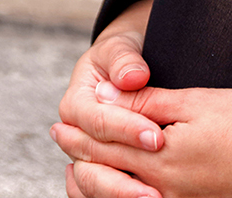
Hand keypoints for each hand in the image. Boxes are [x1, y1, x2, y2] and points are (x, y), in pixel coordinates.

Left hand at [52, 81, 231, 197]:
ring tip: (80, 162)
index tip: (63, 117)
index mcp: (160, 158)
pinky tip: (123, 183)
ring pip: (120, 195)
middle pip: (105, 174)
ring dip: (96, 178)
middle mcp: (162, 190)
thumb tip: (111, 98)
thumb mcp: (199, 103)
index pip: (106, 143)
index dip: (82, 129)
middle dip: (80, 153)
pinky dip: (124, 192)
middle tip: (62, 134)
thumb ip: (151, 104)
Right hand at [56, 0, 166, 192]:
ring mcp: (83, 156)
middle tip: (156, 189)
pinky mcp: (98, 167)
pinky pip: (99, 191)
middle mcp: (74, 135)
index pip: (99, 123)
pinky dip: (116, 197)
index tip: (157, 138)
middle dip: (124, 177)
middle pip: (90, 164)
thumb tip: (133, 78)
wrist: (122, 65)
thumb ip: (124, 61)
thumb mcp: (120, 48)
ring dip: (121, 195)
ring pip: (92, 185)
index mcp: (75, 104)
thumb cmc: (122, 55)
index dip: (127, 130)